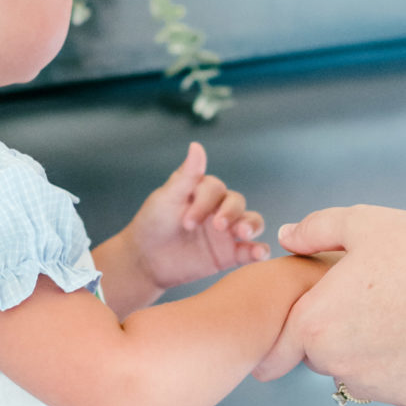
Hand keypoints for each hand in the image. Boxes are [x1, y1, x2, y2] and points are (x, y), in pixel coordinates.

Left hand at [120, 142, 267, 294]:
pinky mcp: (230, 254)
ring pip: (251, 222)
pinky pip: (251, 250)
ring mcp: (227, 232)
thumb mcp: (166, 199)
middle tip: (218, 226)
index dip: (205, 204)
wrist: (146, 261)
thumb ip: (186, 176)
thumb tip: (196, 145)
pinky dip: (259, 250)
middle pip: (237, 203)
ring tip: (244, 234)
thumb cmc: (153, 224)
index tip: (187, 223)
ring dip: (252, 225)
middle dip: (230, 213)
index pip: (215, 189)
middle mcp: (218, 209)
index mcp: (203, 192)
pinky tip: (258, 253)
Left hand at [256, 206, 405, 405]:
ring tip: (397, 315)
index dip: (293, 328)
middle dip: (334, 334)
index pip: (281, 343)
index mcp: (315, 323)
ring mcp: (373, 384)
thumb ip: (315, 230)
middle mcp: (337, 363)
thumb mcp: (361, 223)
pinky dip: (399, 366)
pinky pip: (391, 382)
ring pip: (355, 371)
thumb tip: (287, 236)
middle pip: (319, 355)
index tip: (311, 319)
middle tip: (367, 303)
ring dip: (365, 353)